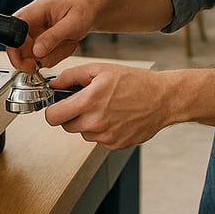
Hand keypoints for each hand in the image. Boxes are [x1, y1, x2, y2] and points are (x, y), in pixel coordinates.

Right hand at [6, 0, 95, 71]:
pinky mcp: (43, 40)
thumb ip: (53, 37)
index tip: (22, 61)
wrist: (92, 12)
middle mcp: (34, 20)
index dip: (14, 46)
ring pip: (32, 54)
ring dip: (49, 56)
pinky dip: (55, 57)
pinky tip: (66, 46)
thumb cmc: (84, 10)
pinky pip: (42, 56)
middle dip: (31, 57)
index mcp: (38, 9)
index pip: (15, 27)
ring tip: (66, 45)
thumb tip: (36, 51)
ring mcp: (38, 31)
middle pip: (19, 44)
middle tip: (41, 64)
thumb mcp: (72, 24)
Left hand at [44, 63, 170, 148]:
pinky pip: (98, 139)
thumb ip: (72, 76)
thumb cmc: (135, 82)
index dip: (52, 110)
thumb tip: (54, 83)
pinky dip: (102, 129)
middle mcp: (95, 122)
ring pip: (83, 133)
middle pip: (66, 126)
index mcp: (89, 102)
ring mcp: (105, 136)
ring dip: (87, 122)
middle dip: (70, 115)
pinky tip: (115, 117)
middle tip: (84, 103)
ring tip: (105, 107)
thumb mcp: (100, 69)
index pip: (53, 117)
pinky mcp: (115, 144)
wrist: (162, 99)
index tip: (56, 106)